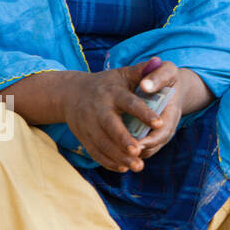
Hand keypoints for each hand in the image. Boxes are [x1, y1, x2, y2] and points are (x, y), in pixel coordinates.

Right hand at [61, 57, 178, 172]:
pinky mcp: (83, 136)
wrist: (70, 93)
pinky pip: (95, 152)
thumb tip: (159, 61)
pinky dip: (107, 162)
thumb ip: (142, 70)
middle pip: (110, 126)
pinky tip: (123, 168)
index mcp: (113, 93)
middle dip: (124, 140)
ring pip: (102, 143)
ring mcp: (88, 124)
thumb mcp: (123, 73)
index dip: (144, 113)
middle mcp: (99, 109)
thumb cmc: (107, 83)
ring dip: (118, 157)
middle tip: (139, 152)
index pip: (130, 103)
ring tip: (137, 166)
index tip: (159, 123)